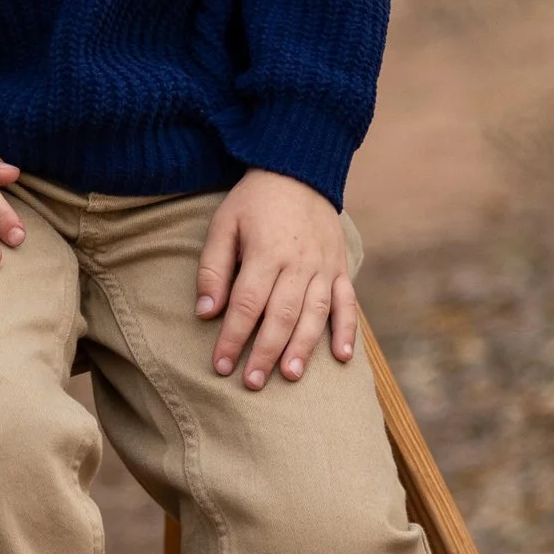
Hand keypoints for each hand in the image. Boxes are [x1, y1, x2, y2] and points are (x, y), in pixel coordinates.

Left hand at [195, 172, 356, 387]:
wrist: (298, 170)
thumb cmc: (254, 201)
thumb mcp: (224, 225)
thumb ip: (214, 268)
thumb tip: (206, 312)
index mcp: (266, 252)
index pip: (247, 304)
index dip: (232, 337)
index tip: (220, 365)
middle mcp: (299, 263)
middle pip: (281, 316)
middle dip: (265, 352)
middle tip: (252, 383)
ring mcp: (324, 267)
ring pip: (314, 315)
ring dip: (303, 348)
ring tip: (290, 376)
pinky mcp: (341, 268)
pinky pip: (348, 303)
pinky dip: (346, 330)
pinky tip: (342, 358)